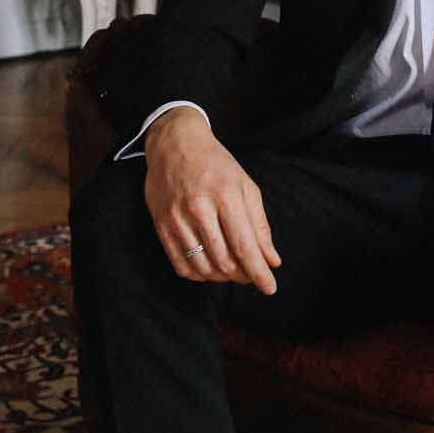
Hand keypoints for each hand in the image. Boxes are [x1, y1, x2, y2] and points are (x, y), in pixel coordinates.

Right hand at [143, 107, 280, 292]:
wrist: (174, 144)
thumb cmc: (216, 164)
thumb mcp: (245, 187)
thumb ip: (260, 225)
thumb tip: (272, 260)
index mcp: (226, 195)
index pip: (245, 246)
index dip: (259, 272)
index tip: (270, 288)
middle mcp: (199, 208)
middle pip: (224, 261)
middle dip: (242, 276)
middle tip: (251, 275)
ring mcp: (177, 218)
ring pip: (203, 267)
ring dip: (222, 277)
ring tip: (232, 271)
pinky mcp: (161, 226)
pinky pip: (181, 265)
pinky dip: (199, 274)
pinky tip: (209, 268)